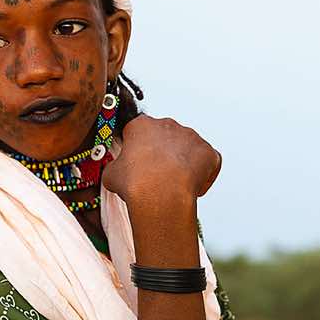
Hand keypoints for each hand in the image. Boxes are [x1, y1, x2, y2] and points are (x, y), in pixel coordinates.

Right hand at [102, 114, 221, 205]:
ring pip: (188, 148)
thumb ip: (116, 168)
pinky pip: (208, 161)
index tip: (139, 165)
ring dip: (183, 163)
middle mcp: (168, 125)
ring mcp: (190, 137)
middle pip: (166, 138)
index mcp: (142, 125)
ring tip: (175, 184)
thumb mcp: (111, 175)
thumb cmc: (137, 183)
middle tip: (158, 176)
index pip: (140, 133)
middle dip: (163, 155)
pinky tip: (192, 187)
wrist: (161, 194)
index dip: (139, 151)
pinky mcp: (208, 151)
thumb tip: (117, 173)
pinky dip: (203, 173)